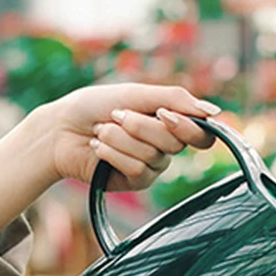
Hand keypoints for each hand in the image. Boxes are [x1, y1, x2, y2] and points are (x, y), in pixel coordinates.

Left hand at [50, 82, 218, 189]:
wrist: (59, 128)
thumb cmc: (95, 106)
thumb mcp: (136, 94)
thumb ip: (176, 100)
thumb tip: (215, 112)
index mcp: (170, 123)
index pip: (201, 135)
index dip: (187, 128)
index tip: (163, 114)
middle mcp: (166, 146)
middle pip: (174, 143)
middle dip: (141, 126)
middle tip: (117, 115)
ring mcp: (152, 165)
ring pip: (152, 155)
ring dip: (120, 138)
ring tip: (100, 131)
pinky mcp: (135, 181)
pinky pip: (137, 169)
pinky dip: (113, 154)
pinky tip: (97, 147)